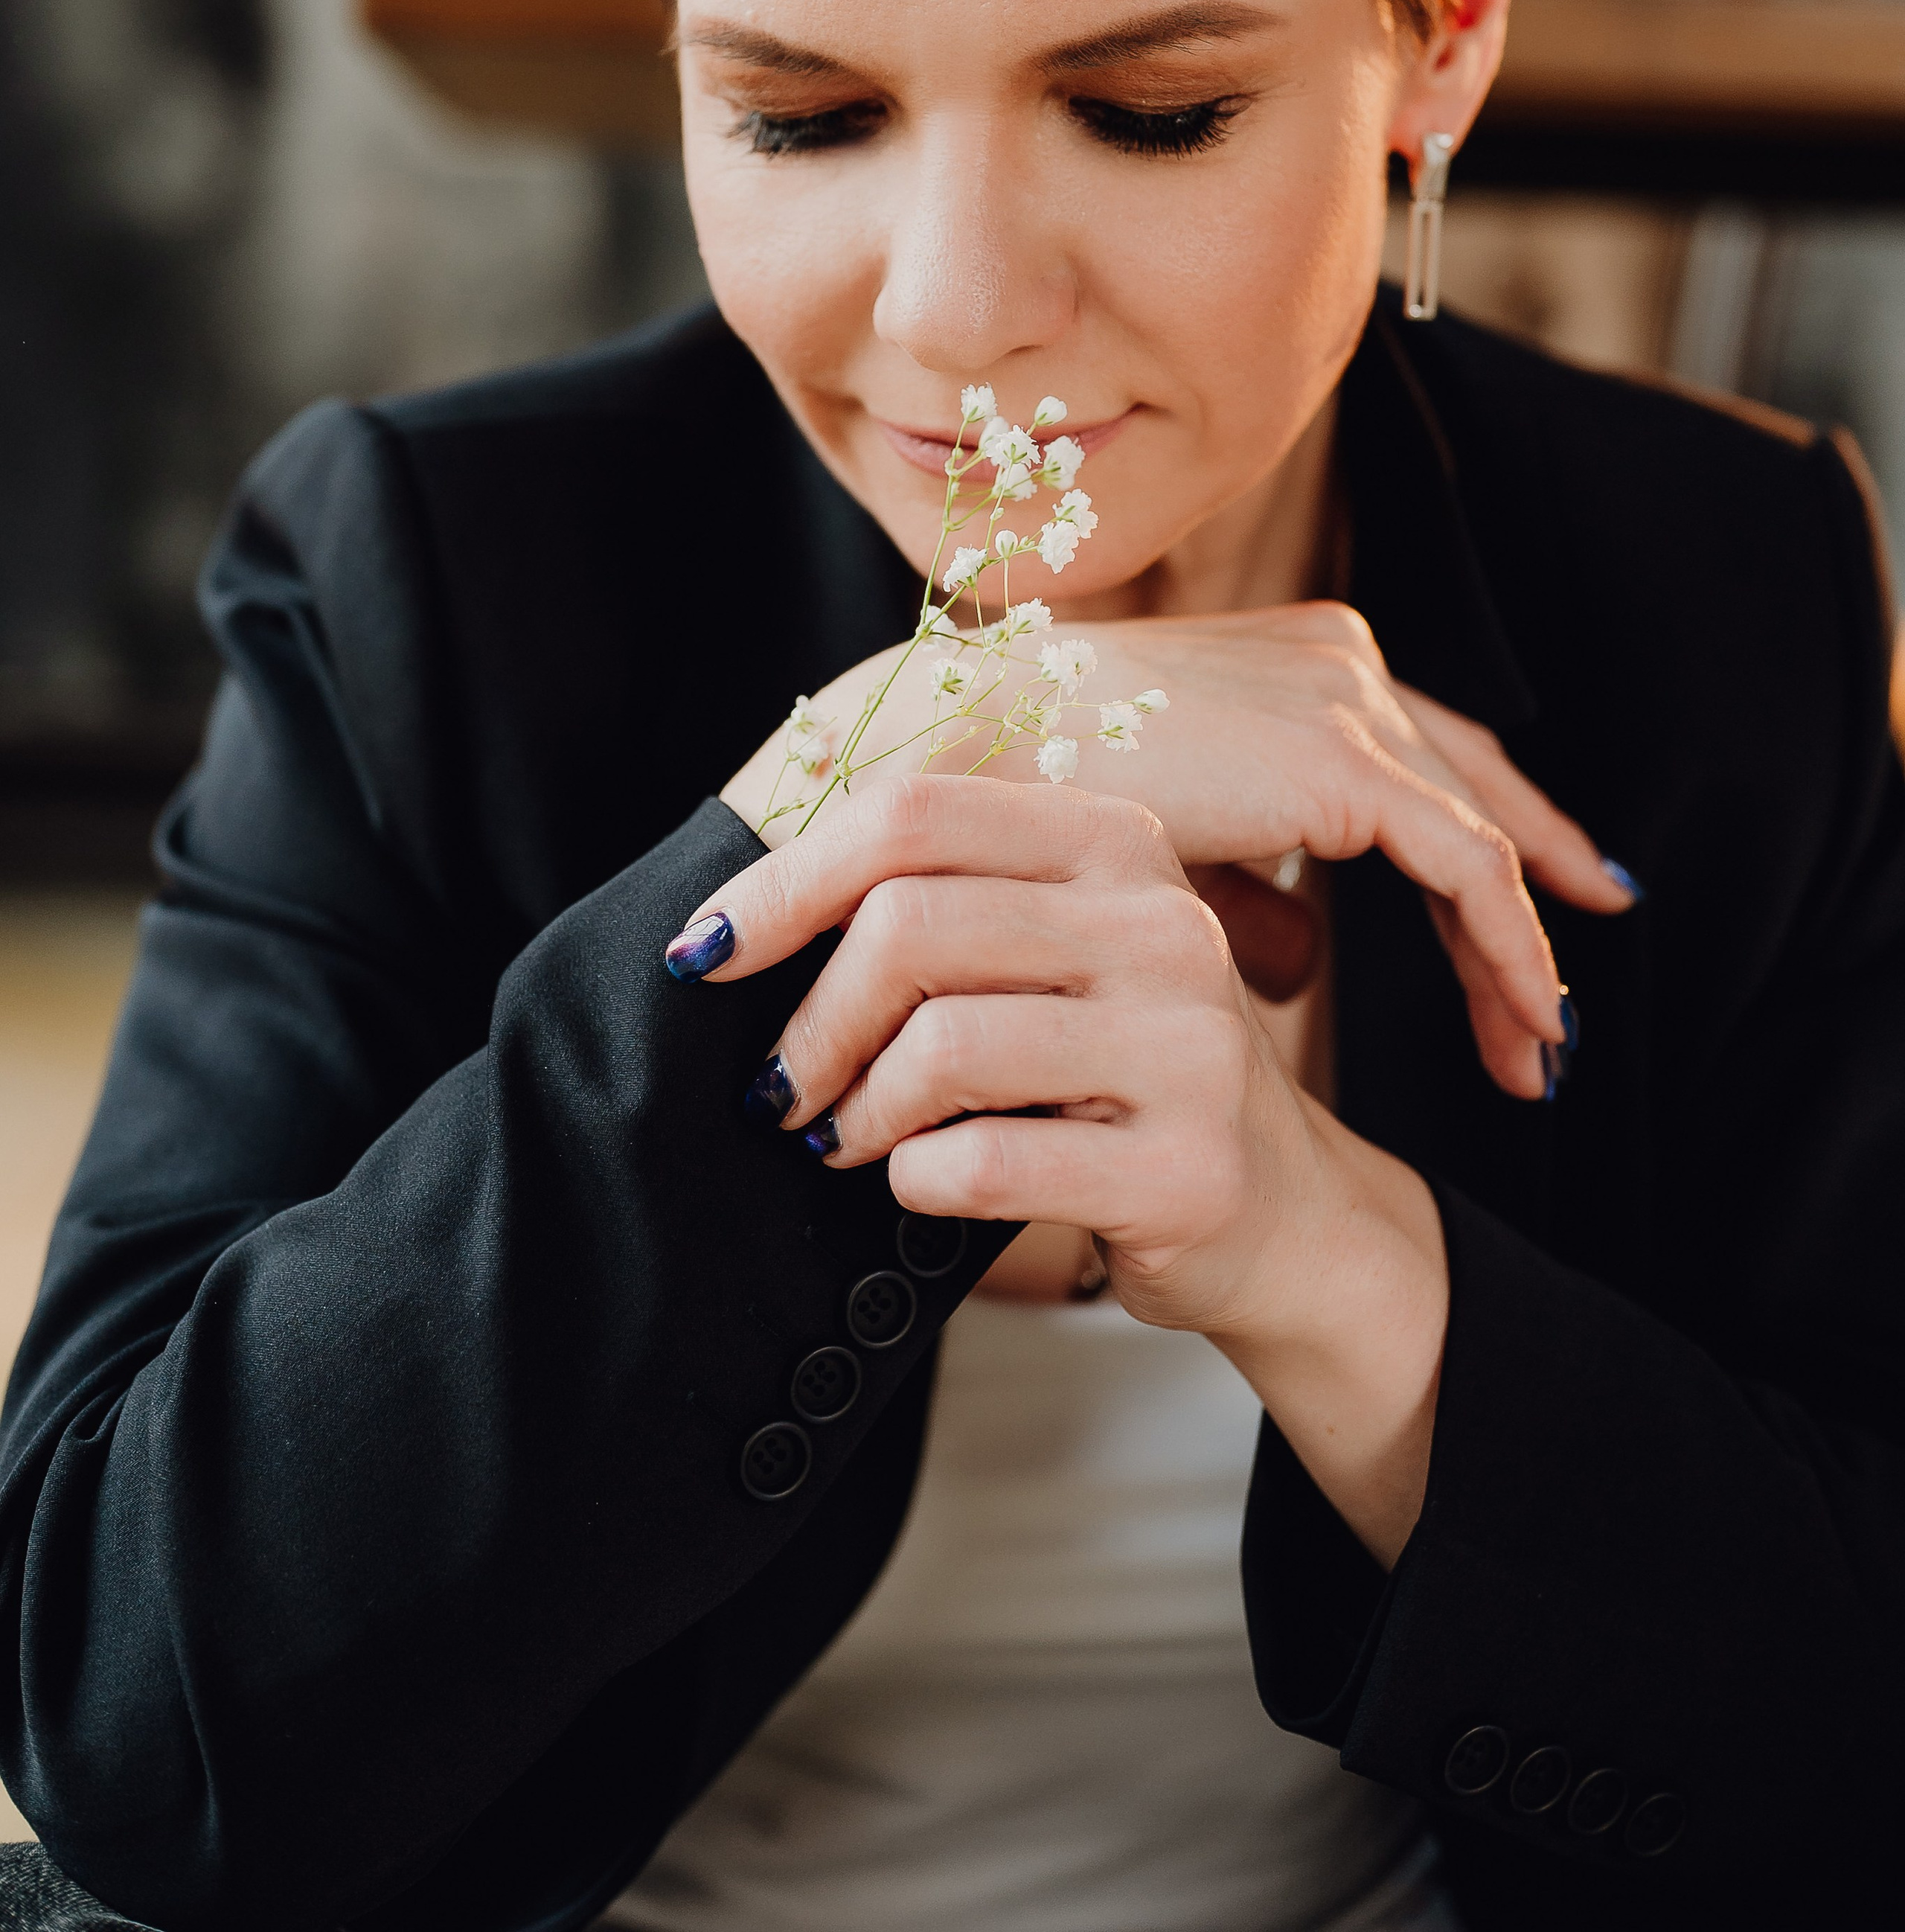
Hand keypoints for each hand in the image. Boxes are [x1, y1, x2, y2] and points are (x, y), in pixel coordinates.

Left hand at [679, 773, 1448, 1563]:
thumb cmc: (1125, 1072)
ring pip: (941, 1046)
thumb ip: (947, 902)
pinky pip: (985, 1161)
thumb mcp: (1061, 951)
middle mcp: (1163, 923)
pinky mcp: (1188, 1166)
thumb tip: (747, 912)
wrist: (1285, 1215)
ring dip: (857, 1110)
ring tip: (846, 1137)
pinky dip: (915, 1180)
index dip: (785, 883)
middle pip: (910, 927)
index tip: (711, 953)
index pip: (914, 814)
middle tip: (783, 1085)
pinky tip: (918, 1181)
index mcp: (1120, 840)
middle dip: (812, 1021)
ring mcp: (1187, 1045)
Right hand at [724, 600, 1624, 1100]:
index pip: (1422, 753)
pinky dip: (1507, 951)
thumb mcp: (1158, 847)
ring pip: (1478, 839)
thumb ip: (1245, 891)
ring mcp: (1344, 701)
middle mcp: (1333, 659)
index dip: (1497, 829)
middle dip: (1533, 891)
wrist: (948, 759)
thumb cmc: (1018, 798)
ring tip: (1538, 1052)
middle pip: (1468, 785)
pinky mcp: (1342, 763)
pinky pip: (1465, 869)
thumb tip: (1306, 964)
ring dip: (1517, 954)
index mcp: (1289, 657)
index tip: (1557, 901)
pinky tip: (1526, 1025)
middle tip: (1559, 1000)